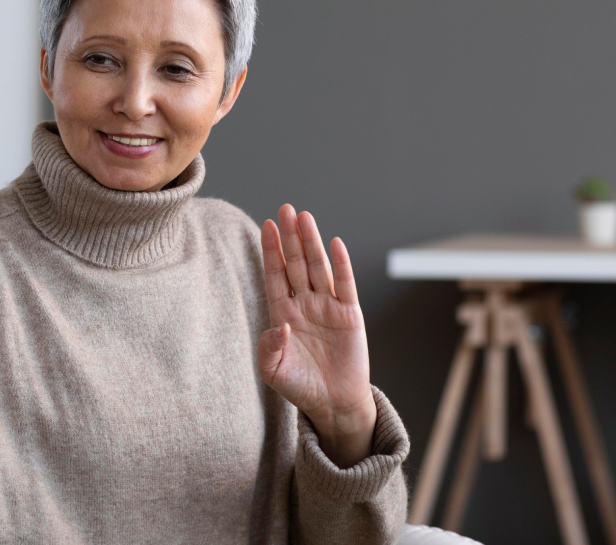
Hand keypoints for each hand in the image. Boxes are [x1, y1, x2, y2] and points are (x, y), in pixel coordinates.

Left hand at [256, 205, 376, 467]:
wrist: (333, 404)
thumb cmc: (300, 387)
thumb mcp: (273, 371)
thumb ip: (268, 348)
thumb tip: (279, 324)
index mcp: (282, 314)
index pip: (275, 275)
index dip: (271, 251)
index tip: (266, 226)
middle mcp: (304, 305)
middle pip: (296, 264)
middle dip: (290, 237)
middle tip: (285, 210)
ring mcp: (327, 307)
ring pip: (318, 268)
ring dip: (312, 243)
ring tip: (305, 217)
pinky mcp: (350, 315)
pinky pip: (345, 285)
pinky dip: (341, 264)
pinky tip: (335, 244)